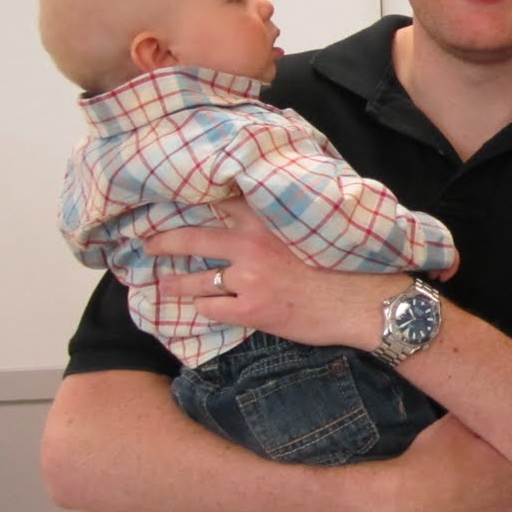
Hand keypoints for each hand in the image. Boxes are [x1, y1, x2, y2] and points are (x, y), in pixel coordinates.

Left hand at [147, 198, 397, 349]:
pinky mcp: (250, 310)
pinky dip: (202, 310)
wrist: (363, 302)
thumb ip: (283, 217)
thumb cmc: (346, 264)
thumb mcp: (314, 227)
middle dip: (162, 242)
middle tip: (147, 244)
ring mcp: (247, 279)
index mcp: (267, 219)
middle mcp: (250, 244)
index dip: (189, 203)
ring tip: (163, 285)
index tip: (168, 204)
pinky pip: (210, 309)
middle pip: (190, 239)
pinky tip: (200, 309)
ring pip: (194, 281)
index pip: (217, 202)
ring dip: (174, 284)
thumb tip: (260, 211)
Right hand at [358, 415, 511, 511]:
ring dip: (484, 503)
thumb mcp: (454, 423)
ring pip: (497, 510)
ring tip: (457, 494)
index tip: (482, 453)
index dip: (499, 455)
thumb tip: (485, 411)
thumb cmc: (432, 459)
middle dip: (494, 478)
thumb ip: (478, 418)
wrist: (404, 501)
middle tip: (466, 471)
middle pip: (510, 485)